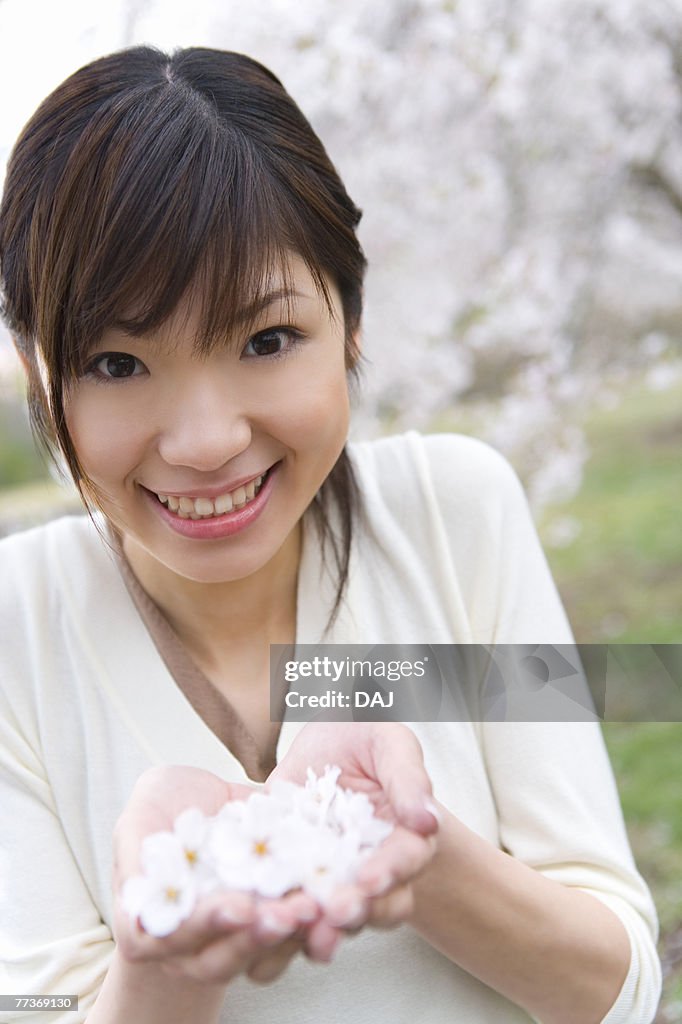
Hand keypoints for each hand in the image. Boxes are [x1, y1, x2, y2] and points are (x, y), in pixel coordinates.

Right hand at [112, 765, 317, 984]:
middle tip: (286, 913)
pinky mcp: (274, 920)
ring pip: (262, 957)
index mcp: (152, 924)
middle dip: (256, 938)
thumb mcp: (139, 819)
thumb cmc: (161, 810)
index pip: (173, 937)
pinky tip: (335, 901)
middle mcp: (193, 943)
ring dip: (290, 938)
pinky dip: (316, 924)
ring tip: (313, 907)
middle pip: (221, 959)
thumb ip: (135, 851)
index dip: (206, 925)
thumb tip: (139, 882)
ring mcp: (235, 936)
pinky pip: (295, 936)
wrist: (200, 805)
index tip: (238, 905)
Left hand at [267, 723, 438, 958]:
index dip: (390, 872)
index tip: (371, 880)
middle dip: (356, 911)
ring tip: (302, 926)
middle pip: (374, 903)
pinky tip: (263, 919)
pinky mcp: (292, 876)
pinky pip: (289, 906)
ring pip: (333, 918)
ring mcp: (331, 877)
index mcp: (404, 838)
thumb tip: (427, 821)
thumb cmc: (365, 734)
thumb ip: (408, 777)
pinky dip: (279, 919)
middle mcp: (371, 866)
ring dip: (319, 929)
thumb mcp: (389, 742)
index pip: (405, 862)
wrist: (323, 739)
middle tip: (336, 912)